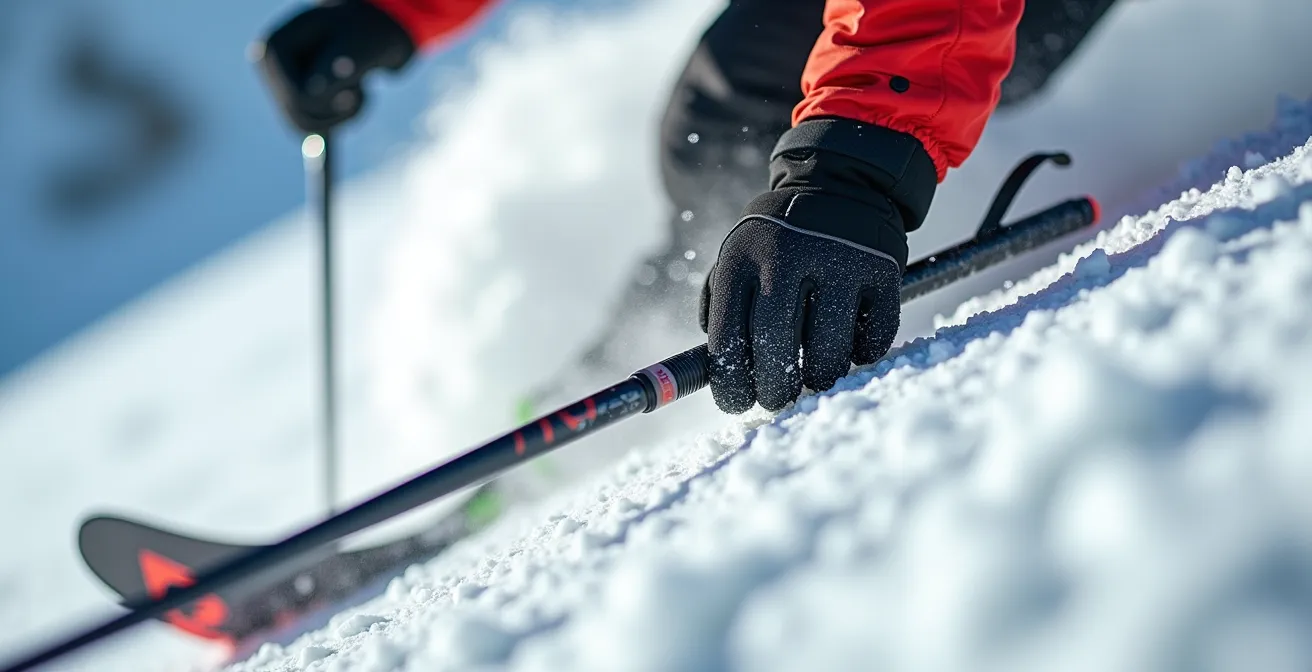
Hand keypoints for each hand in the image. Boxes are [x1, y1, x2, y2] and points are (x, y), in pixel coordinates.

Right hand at [254, 0, 415, 132]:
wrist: (373, 26)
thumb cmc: (367, 30)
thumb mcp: (357, 46)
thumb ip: (335, 67)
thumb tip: (310, 94)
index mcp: (274, 48)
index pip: (296, 98)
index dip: (330, 101)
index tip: (355, 88)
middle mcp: (269, 68)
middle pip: (298, 119)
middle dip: (337, 113)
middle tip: (361, 91)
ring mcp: (279, 83)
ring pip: (305, 128)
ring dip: (342, 118)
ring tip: (359, 91)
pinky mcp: (294, 96)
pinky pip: (308, 127)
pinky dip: (332, 128)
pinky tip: (344, 120)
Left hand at [699, 117, 937, 412]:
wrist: (839, 184)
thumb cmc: (778, 242)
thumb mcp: (739, 259)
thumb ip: (721, 310)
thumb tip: (716, 376)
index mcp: (743, 259)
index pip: (728, 338)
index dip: (731, 383)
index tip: (737, 403)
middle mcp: (788, 257)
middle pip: (776, 347)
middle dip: (774, 390)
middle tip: (778, 399)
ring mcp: (840, 261)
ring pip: (829, 352)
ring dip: (820, 377)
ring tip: (814, 374)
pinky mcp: (882, 270)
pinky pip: (874, 338)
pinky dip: (862, 353)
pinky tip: (850, 343)